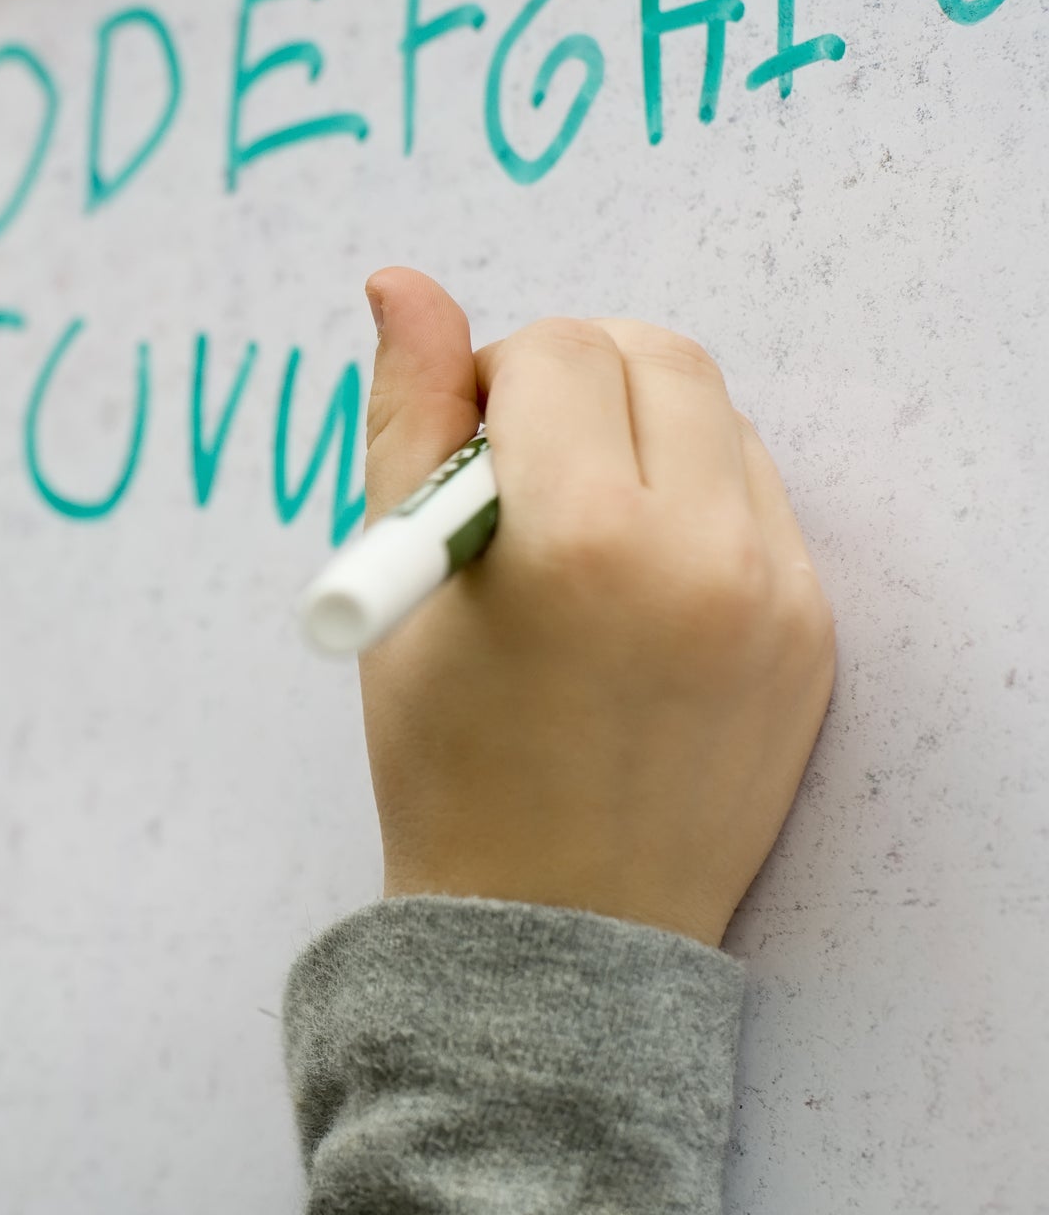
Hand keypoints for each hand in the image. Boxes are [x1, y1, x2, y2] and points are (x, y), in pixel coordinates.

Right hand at [355, 269, 834, 947]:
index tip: (464, 453)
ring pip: (716, 415)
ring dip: (638, 432)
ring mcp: (777, 595)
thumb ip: (407, 420)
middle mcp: (703, 554)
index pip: (556, 351)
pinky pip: (756, 497)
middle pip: (655, 355)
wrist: (555, 930)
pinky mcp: (813, 630)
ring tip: (575, 534)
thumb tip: (401, 284)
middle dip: (574, 380)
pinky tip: (629, 582)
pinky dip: (689, 498)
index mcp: (581, 542)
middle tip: (517, 470)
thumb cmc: (446, 762)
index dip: (491, 381)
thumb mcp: (402, 588)